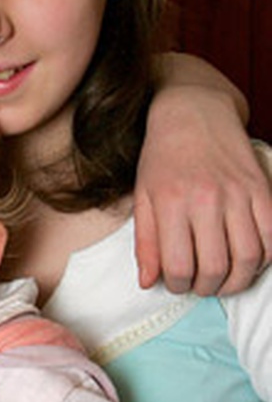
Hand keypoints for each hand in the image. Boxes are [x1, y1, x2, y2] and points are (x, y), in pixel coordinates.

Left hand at [136, 73, 271, 294]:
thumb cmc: (162, 158)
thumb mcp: (142, 197)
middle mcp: (206, 199)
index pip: (178, 265)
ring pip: (248, 257)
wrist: (193, 114)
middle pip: (215, 267)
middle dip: (207, 288)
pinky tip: (248, 262)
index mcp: (170, 202)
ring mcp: (238, 193)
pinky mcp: (262, 189)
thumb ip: (145, 243)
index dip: (178, 286)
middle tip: (200, 286)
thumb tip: (148, 283)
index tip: (175, 285)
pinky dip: (264, 259)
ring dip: (237, 280)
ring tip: (223, 281)